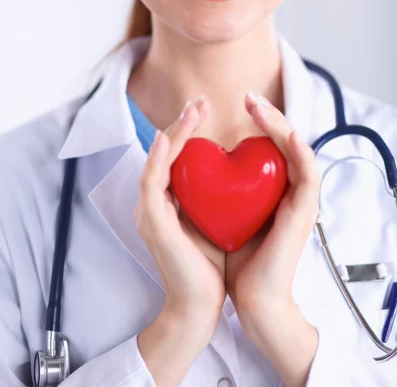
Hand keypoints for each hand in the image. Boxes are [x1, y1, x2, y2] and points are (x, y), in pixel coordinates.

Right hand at [134, 96, 225, 334]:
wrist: (199, 306)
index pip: (175, 157)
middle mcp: (153, 203)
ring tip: (191, 111)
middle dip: (181, 124)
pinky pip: (151, 185)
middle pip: (163, 153)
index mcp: (167, 201)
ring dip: (173, 134)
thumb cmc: (209, 265)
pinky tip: (170, 140)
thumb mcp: (214, 219)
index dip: (187, 130)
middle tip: (199, 102)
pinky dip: (158, 160)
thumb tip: (235, 172)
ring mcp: (150, 213)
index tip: (204, 110)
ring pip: (156, 162)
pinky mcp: (153, 224)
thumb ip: (215, 196)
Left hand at [225, 92, 320, 326]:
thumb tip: (188, 162)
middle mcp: (286, 189)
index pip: (264, 145)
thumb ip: (209, 187)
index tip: (227, 110)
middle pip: (282, 140)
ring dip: (281, 124)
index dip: (254, 123)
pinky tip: (288, 134)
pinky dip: (301, 152)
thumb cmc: (232, 258)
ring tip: (260, 106)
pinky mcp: (305, 212)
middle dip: (267, 115)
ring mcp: (298, 200)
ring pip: (298, 149)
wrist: (250, 298)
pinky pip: (309, 174)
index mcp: (267, 188)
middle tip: (249, 97)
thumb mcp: (214, 212)